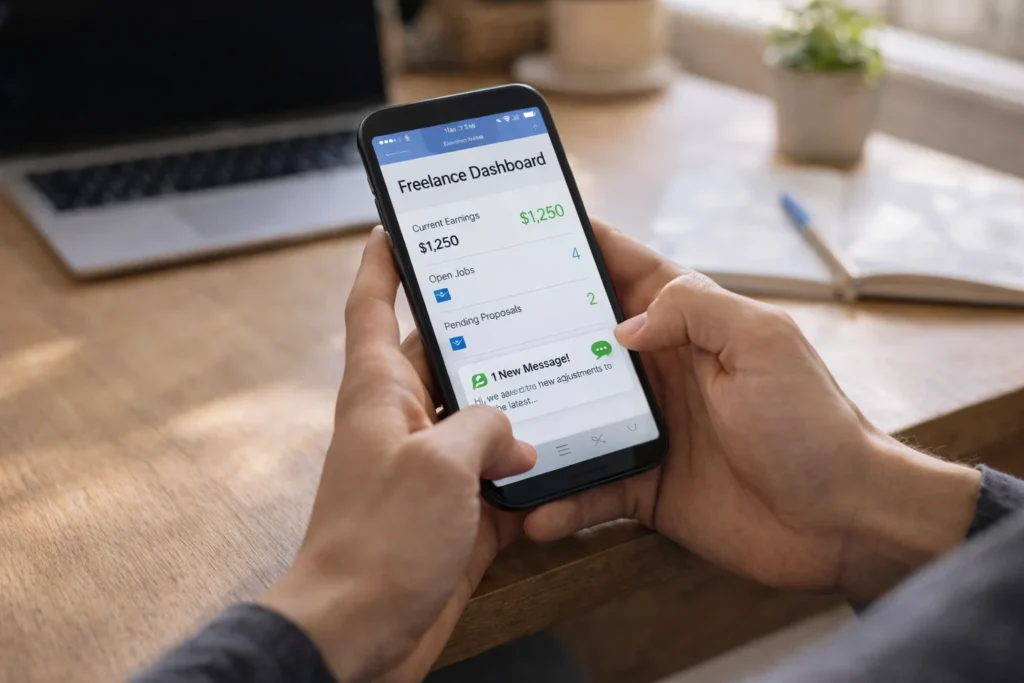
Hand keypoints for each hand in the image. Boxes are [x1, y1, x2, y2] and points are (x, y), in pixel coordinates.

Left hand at [261, 227, 535, 682]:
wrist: (358, 635)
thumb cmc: (375, 544)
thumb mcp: (439, 465)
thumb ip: (485, 428)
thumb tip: (514, 437)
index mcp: (378, 391)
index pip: (374, 305)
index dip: (383, 261)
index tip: (396, 225)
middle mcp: (401, 422)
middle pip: (444, 358)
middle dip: (484, 336)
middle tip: (528, 303)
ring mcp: (427, 468)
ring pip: (479, 420)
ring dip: (515, 413)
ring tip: (563, 383)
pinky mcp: (450, 513)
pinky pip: (495, 477)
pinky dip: (524, 476)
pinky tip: (558, 469)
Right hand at [525, 220, 979, 603]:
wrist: (840, 520)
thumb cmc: (812, 424)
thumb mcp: (762, 343)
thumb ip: (694, 310)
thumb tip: (621, 326)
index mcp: (690, 325)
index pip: (624, 272)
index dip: (579, 247)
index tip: (525, 233)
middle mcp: (661, 372)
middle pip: (581, 343)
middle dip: (533, 336)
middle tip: (478, 336)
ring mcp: (650, 429)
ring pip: (574, 417)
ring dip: (537, 424)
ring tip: (491, 433)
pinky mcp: (646, 485)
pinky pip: (591, 488)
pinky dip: (562, 499)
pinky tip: (536, 509)